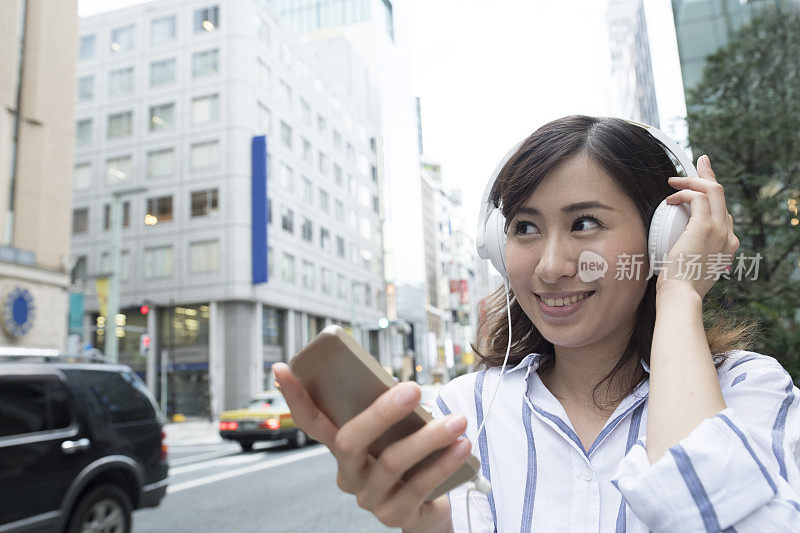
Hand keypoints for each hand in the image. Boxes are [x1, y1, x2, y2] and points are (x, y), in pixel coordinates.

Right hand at [272, 362, 468, 531]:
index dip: (295, 397)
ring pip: (391, 462)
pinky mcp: (396, 516)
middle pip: (350, 441)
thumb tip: (406, 390)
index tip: (280, 368)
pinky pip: (419, 486)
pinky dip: (444, 462)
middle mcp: (349, 475)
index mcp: (343, 449)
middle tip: (413, 388)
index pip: (311, 422)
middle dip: (381, 412)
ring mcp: (370, 499)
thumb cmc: (412, 456)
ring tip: (457, 420)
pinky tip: (462, 445)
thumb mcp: (398, 432)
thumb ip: (392, 414)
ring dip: (429, 438)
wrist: (432, 508)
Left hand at [656, 155, 739, 297]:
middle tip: (699, 163)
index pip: (723, 214)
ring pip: (713, 191)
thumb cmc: (679, 286)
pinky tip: (671, 198)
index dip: (711, 199)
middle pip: (722, 196)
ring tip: (674, 181)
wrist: (681, 295)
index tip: (699, 189)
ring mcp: (719, 230)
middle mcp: (728, 236)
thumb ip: (691, 254)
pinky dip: (684, 193)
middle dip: (708, 177)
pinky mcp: (705, 227)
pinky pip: (699, 198)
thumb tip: (679, 249)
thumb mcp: (691, 267)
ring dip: (692, 181)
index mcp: (727, 246)